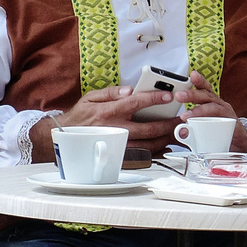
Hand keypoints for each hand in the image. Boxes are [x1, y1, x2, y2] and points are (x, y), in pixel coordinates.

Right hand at [28, 84, 180, 160]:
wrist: (64, 137)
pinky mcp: (119, 156)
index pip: (137, 103)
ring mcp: (118, 145)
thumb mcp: (90, 97)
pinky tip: (165, 146)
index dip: (155, 98)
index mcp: (110, 112)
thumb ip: (110, 92)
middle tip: (181, 119)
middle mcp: (116, 129)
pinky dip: (156, 152)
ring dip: (165, 139)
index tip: (169, 95)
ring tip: (177, 132)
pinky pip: (142, 156)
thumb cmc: (80, 116)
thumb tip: (129, 90)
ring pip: (148, 144)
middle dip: (168, 123)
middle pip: (148, 127)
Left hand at [174, 71, 246, 151]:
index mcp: (213, 104)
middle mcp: (221, 106)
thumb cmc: (221, 135)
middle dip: (192, 95)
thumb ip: (191, 130)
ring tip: (185, 116)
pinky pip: (224, 121)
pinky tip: (205, 126)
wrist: (239, 146)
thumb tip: (180, 131)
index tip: (192, 75)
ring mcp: (228, 114)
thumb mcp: (202, 131)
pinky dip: (214, 123)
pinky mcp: (234, 125)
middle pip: (207, 96)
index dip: (199, 82)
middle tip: (179, 96)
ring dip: (199, 110)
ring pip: (213, 107)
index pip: (206, 90)